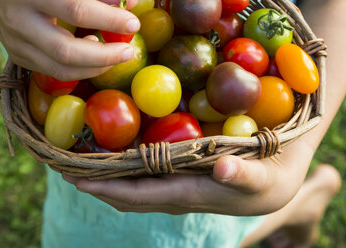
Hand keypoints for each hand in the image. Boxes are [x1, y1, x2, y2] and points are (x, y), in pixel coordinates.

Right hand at [0, 0, 139, 79]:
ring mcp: (15, 43)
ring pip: (60, 69)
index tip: (133, 23)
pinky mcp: (17, 56)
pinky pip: (52, 71)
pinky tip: (93, 57)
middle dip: (104, 57)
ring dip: (94, 68)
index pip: (77, 11)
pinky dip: (78, 69)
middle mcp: (20, 20)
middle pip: (66, 51)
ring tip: (116, 56)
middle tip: (129, 52)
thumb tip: (131, 3)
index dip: (109, 20)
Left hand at [62, 136, 315, 214]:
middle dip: (97, 183)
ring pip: (134, 187)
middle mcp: (178, 194)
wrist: (281, 182)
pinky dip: (124, 168)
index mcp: (192, 194)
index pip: (141, 194)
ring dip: (106, 177)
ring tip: (80, 159)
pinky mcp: (182, 178)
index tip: (77, 177)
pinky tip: (116, 152)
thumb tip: (222, 166)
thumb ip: (244, 175)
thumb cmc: (274, 177)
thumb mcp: (266, 177)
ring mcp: (178, 187)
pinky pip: (146, 177)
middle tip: (64, 165)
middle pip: (128, 194)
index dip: (109, 187)